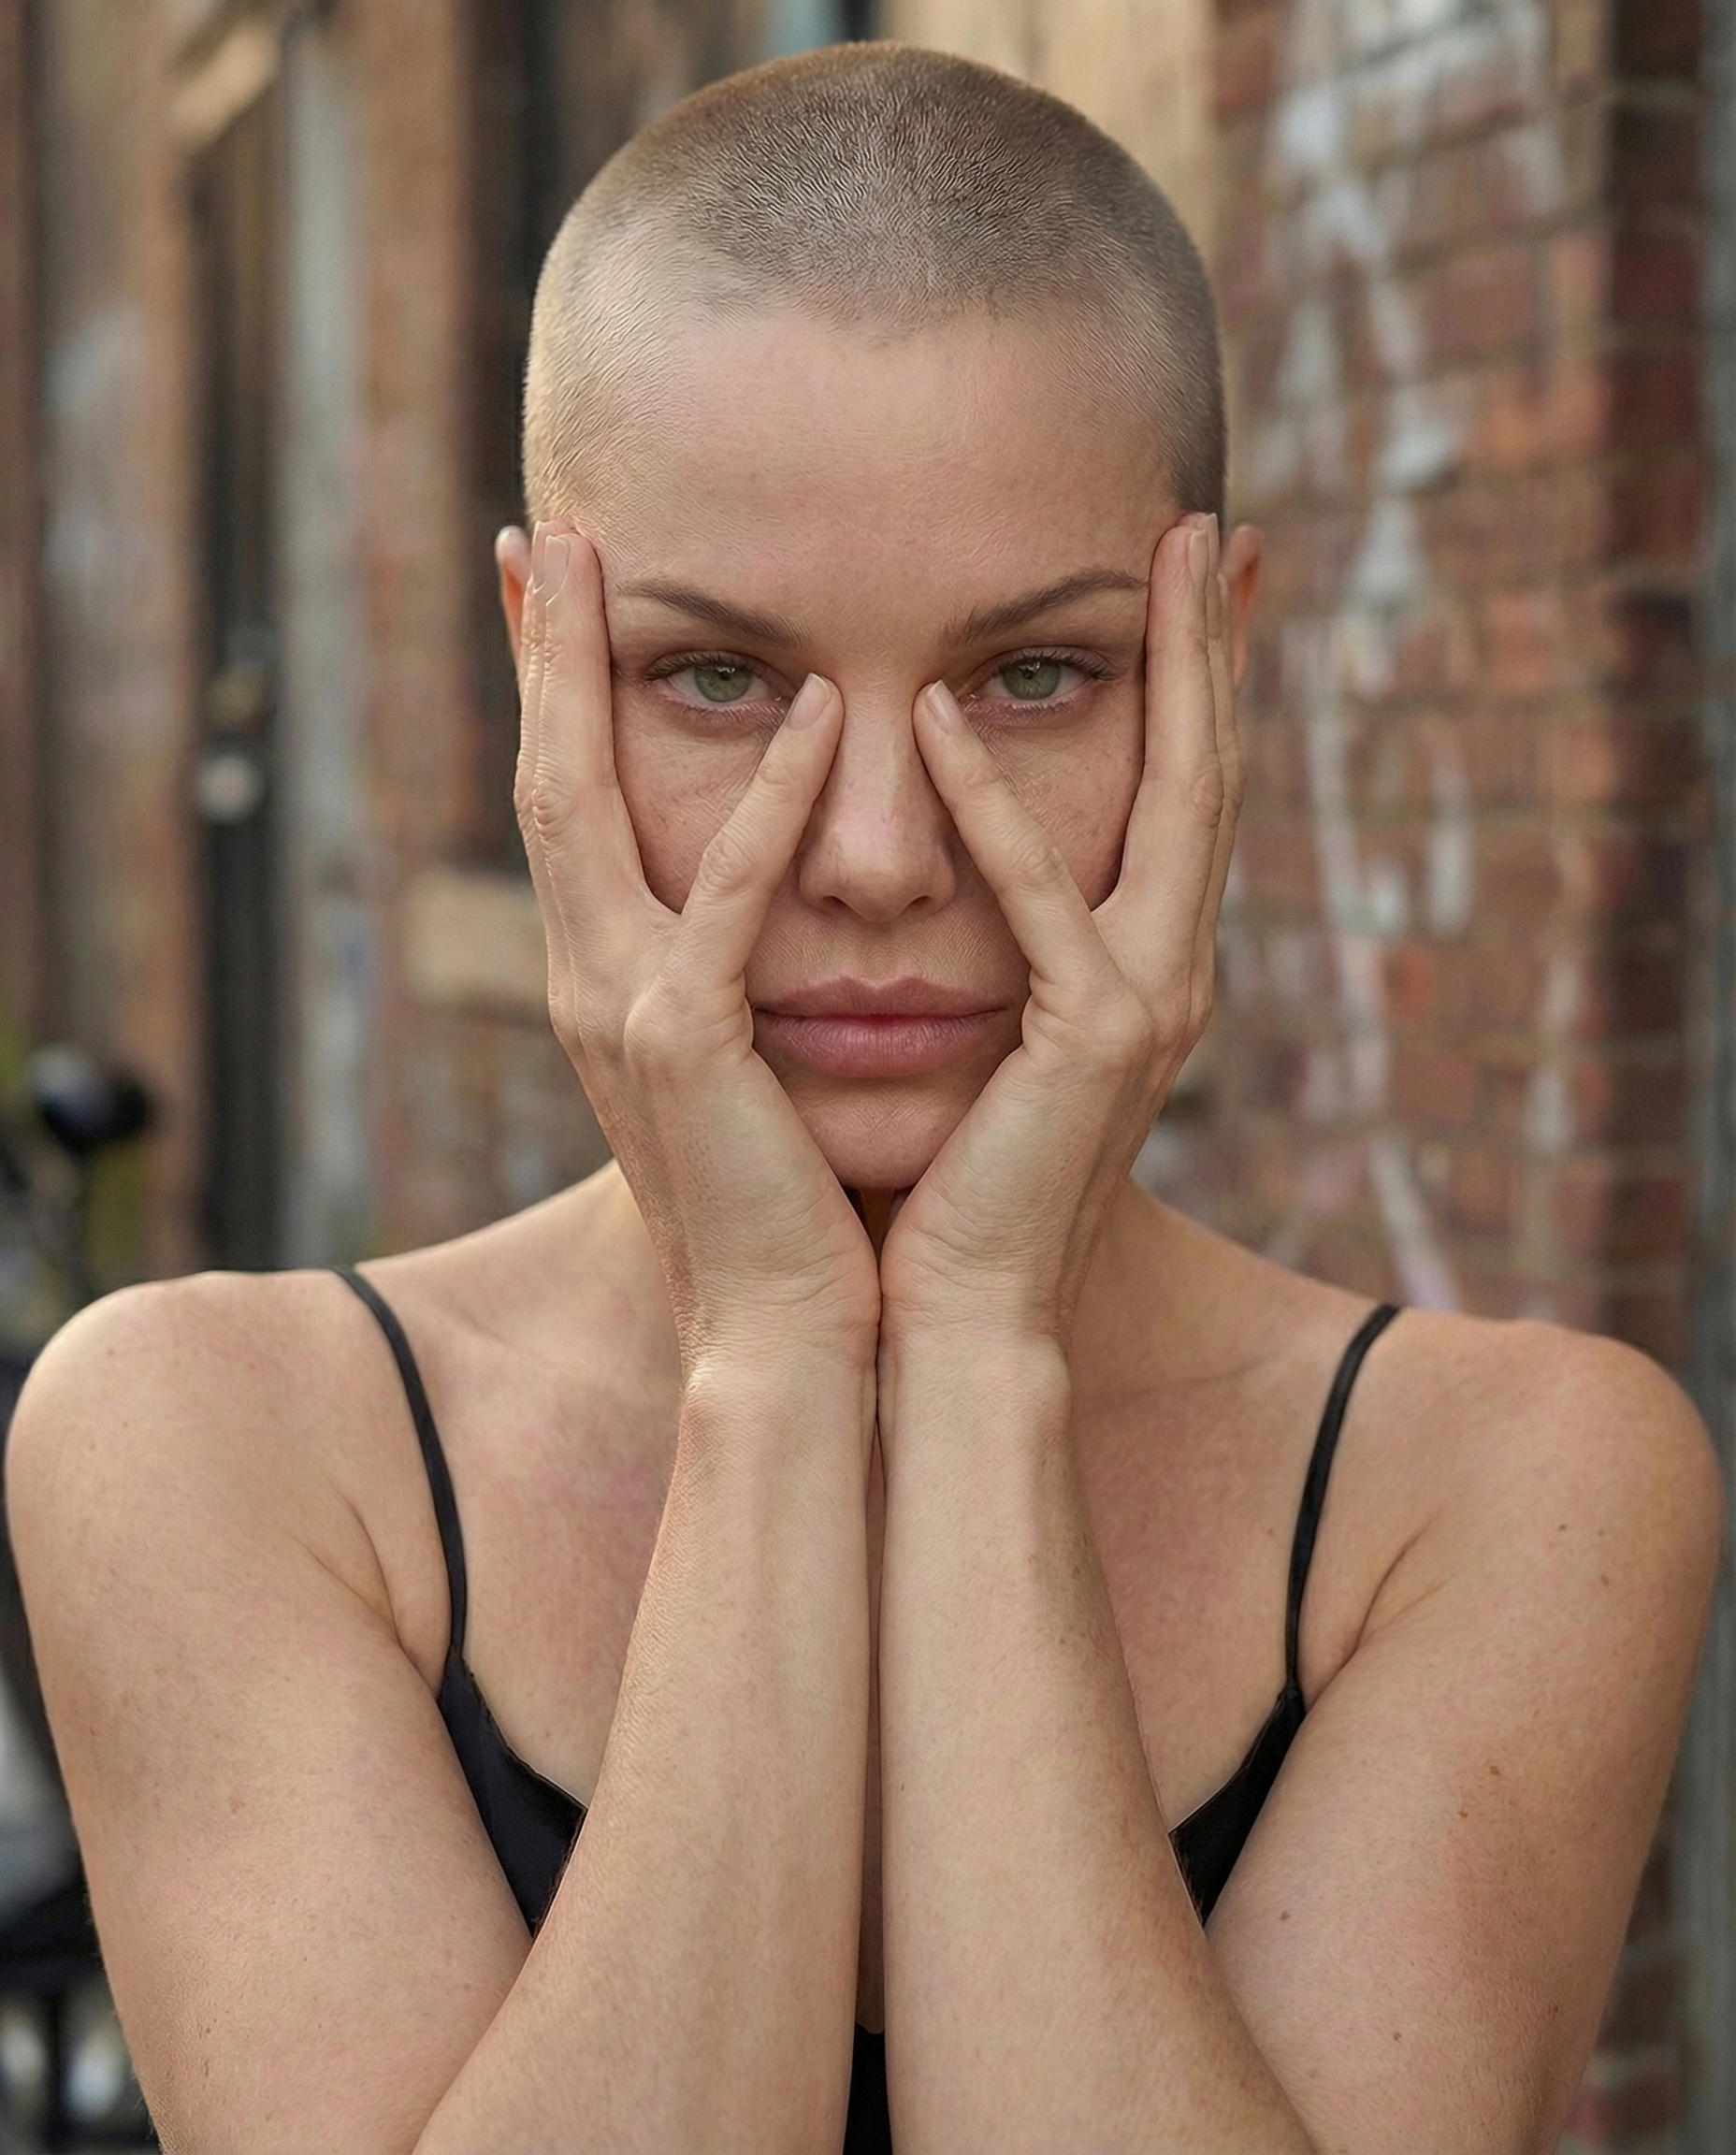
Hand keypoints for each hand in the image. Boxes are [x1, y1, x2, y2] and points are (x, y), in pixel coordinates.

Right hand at [512, 524, 880, 1374]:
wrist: (786, 1333)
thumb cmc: (787, 1201)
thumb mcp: (743, 1067)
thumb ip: (730, 976)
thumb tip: (758, 908)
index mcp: (608, 982)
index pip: (568, 810)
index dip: (549, 702)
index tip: (549, 594)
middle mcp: (590, 982)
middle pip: (541, 781)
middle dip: (537, 659)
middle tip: (543, 538)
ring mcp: (621, 1011)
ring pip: (580, 810)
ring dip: (585, 683)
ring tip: (603, 567)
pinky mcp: (685, 1047)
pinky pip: (724, 900)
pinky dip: (768, 804)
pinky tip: (819, 712)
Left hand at [879, 513, 1238, 1353]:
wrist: (952, 1313)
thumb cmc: (948, 1177)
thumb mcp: (987, 1031)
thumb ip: (1001, 942)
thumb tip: (951, 862)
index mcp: (1143, 964)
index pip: (1180, 795)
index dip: (1196, 686)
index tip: (1189, 580)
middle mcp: (1172, 971)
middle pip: (1210, 773)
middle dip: (1215, 649)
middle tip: (1209, 529)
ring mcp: (1149, 1004)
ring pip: (1178, 806)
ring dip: (1174, 676)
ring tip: (1163, 561)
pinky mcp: (1096, 1042)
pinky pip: (1042, 899)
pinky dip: (993, 809)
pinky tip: (945, 716)